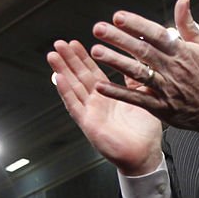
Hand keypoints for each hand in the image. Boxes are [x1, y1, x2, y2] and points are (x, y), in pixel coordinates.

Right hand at [48, 39, 162, 175]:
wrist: (145, 154)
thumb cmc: (145, 131)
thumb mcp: (143, 97)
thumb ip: (135, 79)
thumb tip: (137, 60)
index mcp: (109, 96)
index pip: (92, 72)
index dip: (83, 57)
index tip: (75, 43)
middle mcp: (97, 103)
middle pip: (79, 76)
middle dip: (68, 59)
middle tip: (59, 43)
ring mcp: (91, 113)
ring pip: (73, 88)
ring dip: (62, 71)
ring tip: (53, 55)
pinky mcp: (88, 124)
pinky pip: (74, 106)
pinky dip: (66, 92)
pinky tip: (59, 79)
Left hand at [86, 0, 198, 140]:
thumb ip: (187, 24)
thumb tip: (182, 0)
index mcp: (181, 52)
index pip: (156, 34)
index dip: (137, 25)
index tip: (118, 17)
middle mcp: (172, 68)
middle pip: (142, 51)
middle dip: (119, 39)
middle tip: (98, 28)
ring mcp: (165, 89)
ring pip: (137, 73)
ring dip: (115, 62)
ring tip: (96, 51)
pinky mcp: (160, 107)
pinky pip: (136, 99)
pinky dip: (118, 93)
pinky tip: (101, 86)